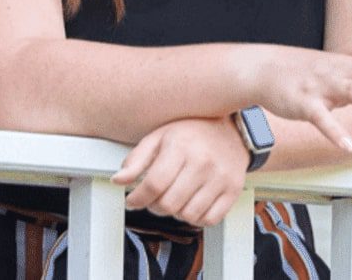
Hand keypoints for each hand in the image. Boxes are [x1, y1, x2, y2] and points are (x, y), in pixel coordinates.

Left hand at [111, 116, 247, 226]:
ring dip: (175, 212)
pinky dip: (196, 218)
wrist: (233, 130)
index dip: (137, 198)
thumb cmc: (192, 132)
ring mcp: (220, 177)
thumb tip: (118, 180)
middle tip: (154, 198)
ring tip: (174, 197)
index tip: (132, 200)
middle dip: (154, 206)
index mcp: (181, 145)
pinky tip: (192, 202)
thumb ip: (137, 158)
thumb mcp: (161, 135)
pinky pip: (209, 220)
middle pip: (169, 204)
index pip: (154, 184)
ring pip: (188, 215)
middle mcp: (202, 162)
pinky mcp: (233, 190)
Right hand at [249, 46, 351, 152]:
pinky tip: (348, 146)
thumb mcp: (342, 78)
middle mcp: (339, 72)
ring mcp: (321, 85)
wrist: (263, 68)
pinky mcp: (302, 101)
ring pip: (351, 92)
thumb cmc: (307, 75)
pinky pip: (320, 116)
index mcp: (350, 67)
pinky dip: (335, 131)